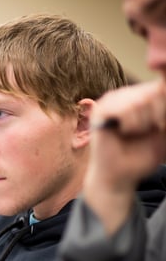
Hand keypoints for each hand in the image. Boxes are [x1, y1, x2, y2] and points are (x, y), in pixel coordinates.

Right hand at [84, 79, 165, 233]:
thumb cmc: (142, 155)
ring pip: (141, 100)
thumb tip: (163, 89)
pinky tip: (123, 132)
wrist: (120, 176)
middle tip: (146, 131)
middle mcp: (126, 93)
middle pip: (154, 91)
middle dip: (157, 116)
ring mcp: (112, 100)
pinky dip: (130, 125)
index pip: (161, 83)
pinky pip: (125, 110)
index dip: (162, 97)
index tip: (162, 111)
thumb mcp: (164, 129)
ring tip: (133, 133)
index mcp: (142, 95)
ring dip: (142, 124)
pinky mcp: (100, 110)